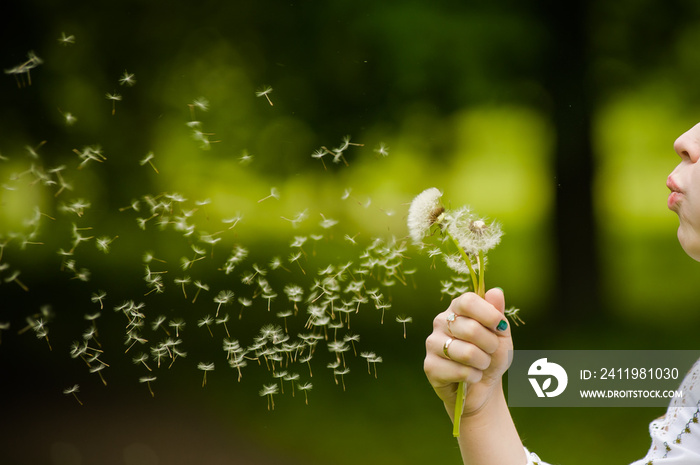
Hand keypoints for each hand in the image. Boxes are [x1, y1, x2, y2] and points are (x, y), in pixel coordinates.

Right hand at [424, 288, 512, 419]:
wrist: (482, 385)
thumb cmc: (491, 355)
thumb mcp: (501, 333)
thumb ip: (497, 312)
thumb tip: (496, 291)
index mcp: (456, 308)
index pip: (468, 301)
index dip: (488, 314)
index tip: (500, 326)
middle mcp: (440, 322)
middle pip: (470, 328)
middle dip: (490, 345)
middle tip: (490, 351)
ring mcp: (432, 344)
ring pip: (467, 353)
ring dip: (483, 363)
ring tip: (480, 364)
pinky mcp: (430, 366)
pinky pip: (460, 371)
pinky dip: (474, 377)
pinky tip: (470, 376)